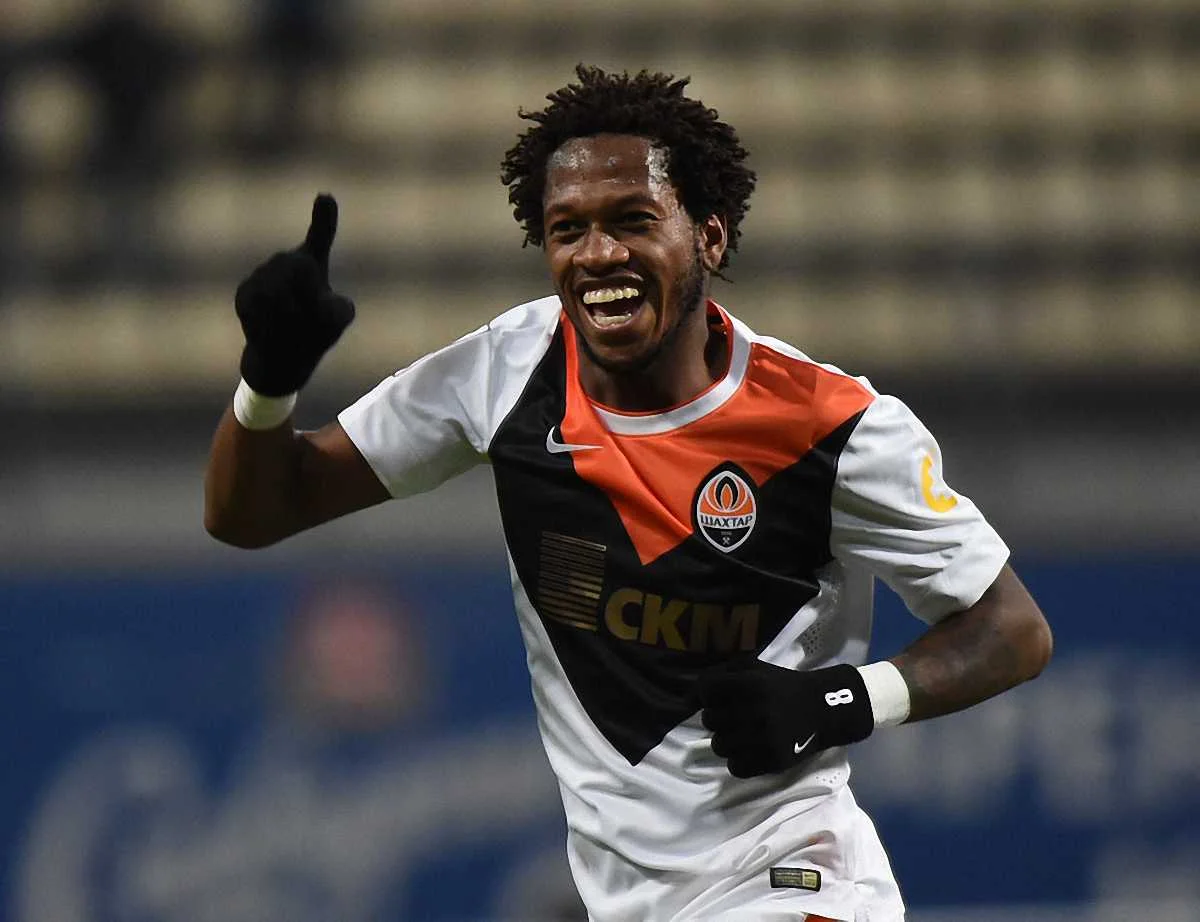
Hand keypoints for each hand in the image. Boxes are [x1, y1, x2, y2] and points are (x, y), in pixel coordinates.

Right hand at [234, 194, 355, 395]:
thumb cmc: (316, 332)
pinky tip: (272, 332)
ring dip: (292, 315)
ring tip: (292, 329)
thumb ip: (336, 306)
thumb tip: (321, 301)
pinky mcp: (244, 292)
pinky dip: (272, 324)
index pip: (320, 236)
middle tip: (309, 319)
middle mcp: (286, 261)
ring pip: (278, 289)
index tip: (326, 197)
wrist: (282, 356)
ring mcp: (262, 274)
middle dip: (307, 294)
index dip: (324, 217)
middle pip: (299, 266)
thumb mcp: (337, 318)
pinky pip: (261, 306)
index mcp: (313, 264)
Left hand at [698, 660, 873, 777]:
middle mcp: (757, 711)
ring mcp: (765, 739)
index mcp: (752, 684)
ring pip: (719, 746)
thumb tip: (687, 698)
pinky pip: (735, 767)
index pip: (706, 691)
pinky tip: (749, 749)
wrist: (823, 709)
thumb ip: (718, 675)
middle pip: (710, 720)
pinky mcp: (773, 761)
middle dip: (718, 717)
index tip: (719, 696)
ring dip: (726, 739)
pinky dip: (738, 759)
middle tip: (735, 714)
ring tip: (742, 732)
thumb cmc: (780, 685)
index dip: (708, 694)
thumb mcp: (753, 668)